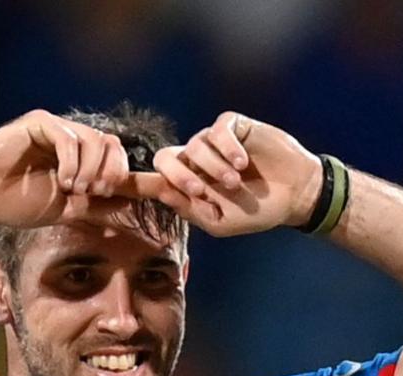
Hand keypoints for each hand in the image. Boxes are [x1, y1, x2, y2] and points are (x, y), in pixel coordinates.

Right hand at [0, 110, 159, 229]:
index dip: (124, 173)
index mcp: (80, 158)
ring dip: (92, 169)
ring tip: (75, 189)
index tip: (116, 194)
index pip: (116, 155)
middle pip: (112, 143)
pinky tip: (63, 181)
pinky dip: (72, 162)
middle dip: (112, 170)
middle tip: (96, 192)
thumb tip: (130, 203)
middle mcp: (71, 139)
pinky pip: (70, 137)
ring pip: (94, 139)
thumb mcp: (67, 209)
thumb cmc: (17, 203)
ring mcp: (56, 129)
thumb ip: (97, 206)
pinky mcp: (40, 123)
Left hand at [140, 113, 323, 237]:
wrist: (295, 193)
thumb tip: (160, 192)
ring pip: (194, 146)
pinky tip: (241, 162)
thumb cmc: (258, 211)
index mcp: (189, 186)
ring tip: (234, 182)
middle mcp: (195, 161)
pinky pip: (217, 131)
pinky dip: (226, 148)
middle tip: (199, 190)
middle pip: (164, 158)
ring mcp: (212, 142)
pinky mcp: (231, 126)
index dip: (130, 183)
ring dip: (213, 167)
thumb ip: (191, 210)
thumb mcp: (221, 222)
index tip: (106, 187)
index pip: (154, 182)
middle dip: (177, 176)